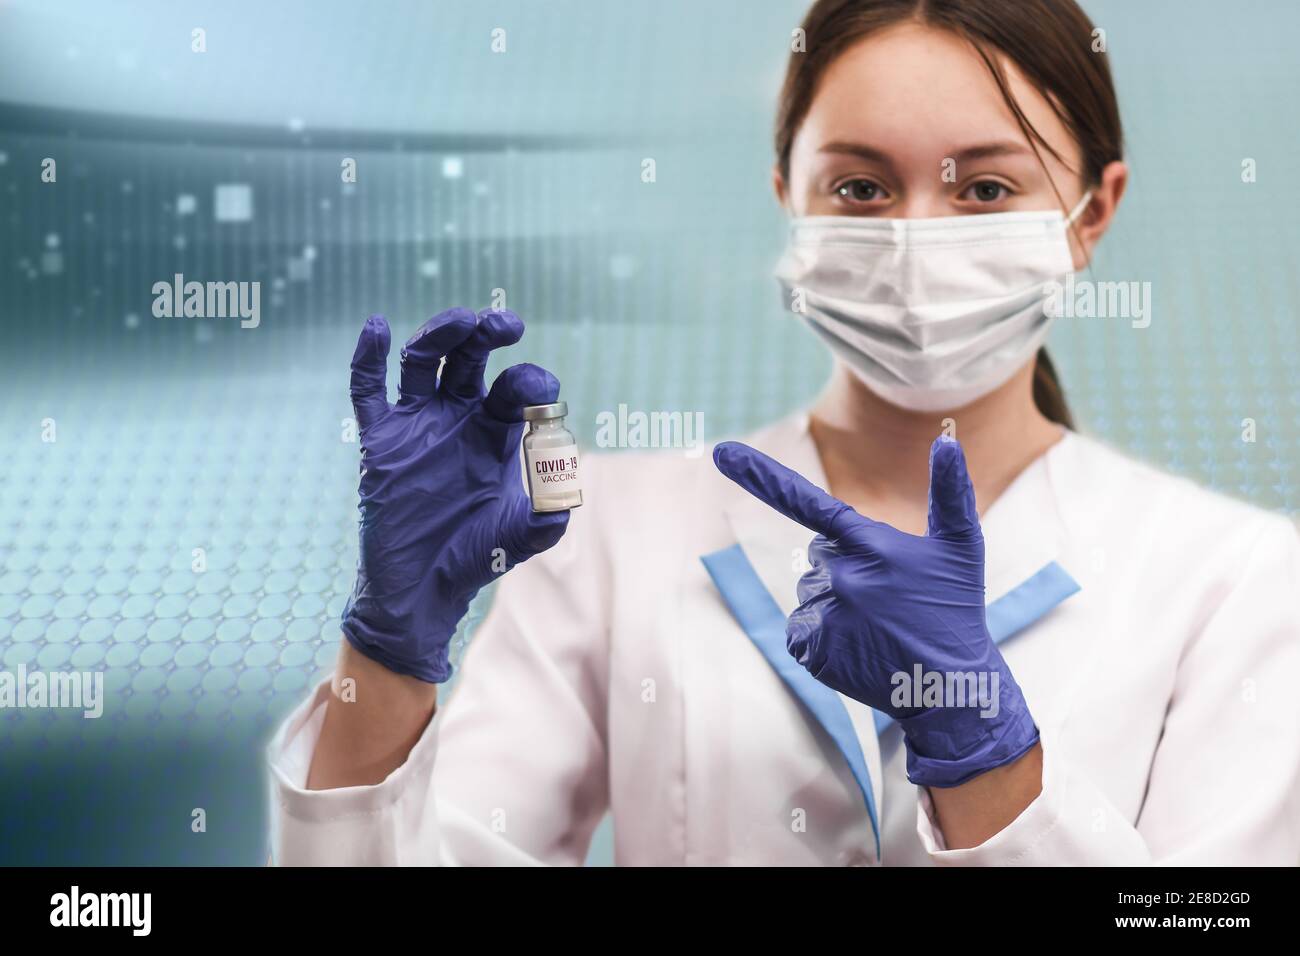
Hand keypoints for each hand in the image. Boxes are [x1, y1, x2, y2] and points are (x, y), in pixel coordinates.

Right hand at [342, 308, 569, 682]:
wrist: (424, 591)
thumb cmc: (478, 557)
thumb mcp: (523, 535)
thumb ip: (548, 511)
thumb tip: (565, 486)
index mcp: (498, 431)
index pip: (517, 388)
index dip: (531, 384)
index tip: (539, 398)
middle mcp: (458, 418)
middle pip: (470, 357)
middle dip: (487, 333)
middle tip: (505, 323)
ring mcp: (417, 425)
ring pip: (423, 360)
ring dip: (440, 333)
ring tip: (460, 321)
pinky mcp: (380, 441)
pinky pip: (367, 391)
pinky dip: (368, 357)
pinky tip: (376, 326)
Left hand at [713, 435, 1038, 787]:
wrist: (949, 687)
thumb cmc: (955, 608)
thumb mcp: (962, 546)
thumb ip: (951, 491)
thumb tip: (946, 440)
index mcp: (871, 544)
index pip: (808, 502)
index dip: (762, 476)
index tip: (721, 453)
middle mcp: (842, 577)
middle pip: (819, 555)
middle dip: (846, 568)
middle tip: (887, 596)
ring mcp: (825, 615)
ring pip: (811, 593)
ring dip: (837, 604)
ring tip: (877, 626)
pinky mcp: (811, 650)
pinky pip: (800, 629)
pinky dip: (822, 636)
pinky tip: (857, 647)